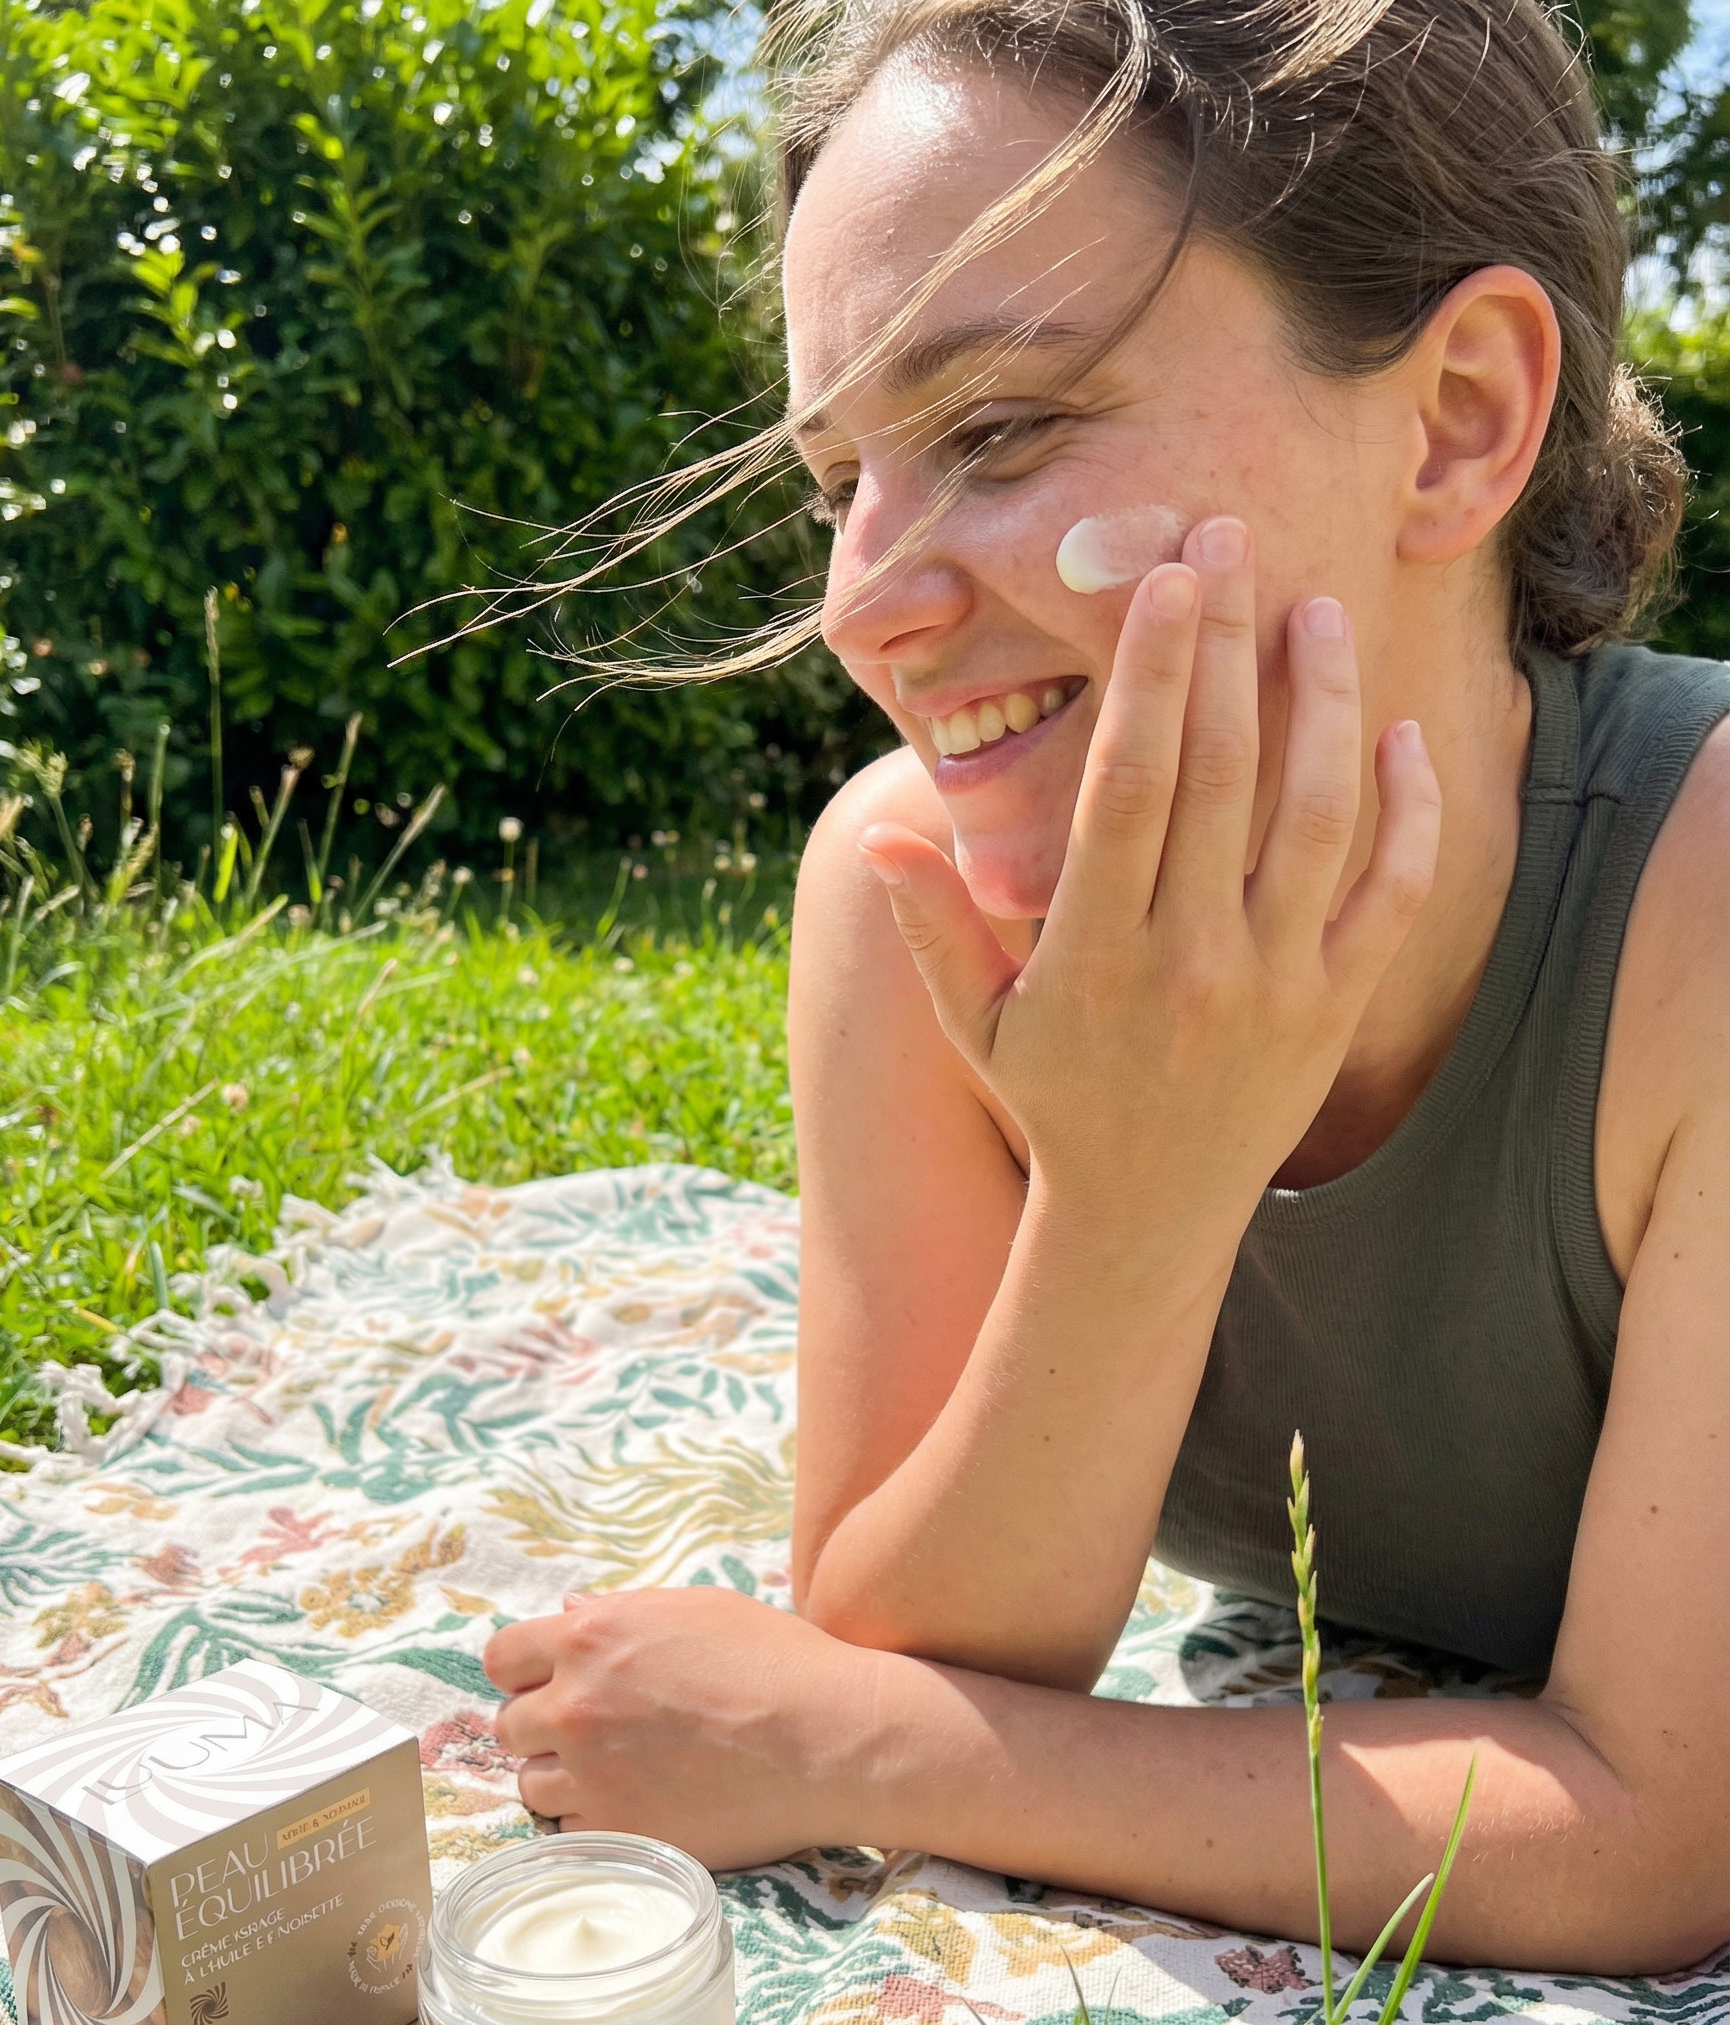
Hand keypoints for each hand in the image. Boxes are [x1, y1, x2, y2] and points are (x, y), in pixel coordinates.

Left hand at [483, 1589, 881, 1867]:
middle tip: (597, 1731)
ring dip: (564, 1777)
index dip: (524, 1672)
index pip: (501, 1658)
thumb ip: (617, 1612)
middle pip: (510, 1726)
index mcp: (589, 1637)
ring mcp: (593, 1774)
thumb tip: (566, 1612)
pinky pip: (569, 1830)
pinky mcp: (618, 1832)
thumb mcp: (693, 1609)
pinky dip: (594, 1820)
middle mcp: (576, 1705)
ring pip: (532, 1784)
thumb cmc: (774, 1661)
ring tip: (624, 1770)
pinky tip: (643, 1801)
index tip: (550, 1683)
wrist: (830, 1739)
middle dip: (544, 1727)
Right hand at [858, 518, 1440, 1272]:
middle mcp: (1190, 958)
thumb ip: (933, 927)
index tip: (1161, 581)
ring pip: (1314, 817)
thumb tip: (884, 833)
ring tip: (1317, 609)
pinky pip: (1390, 896)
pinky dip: (1407, 814)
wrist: (1149, 1219)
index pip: (1129, 785)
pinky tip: (1404, 735)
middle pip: (1221, 773)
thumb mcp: (977, 1024)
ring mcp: (1275, 983)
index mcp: (1096, 951)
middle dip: (1226, 643)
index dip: (1149, 673)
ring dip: (1321, 703)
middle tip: (1233, 537)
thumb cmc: (1056, 1100)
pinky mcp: (1337, 1006)